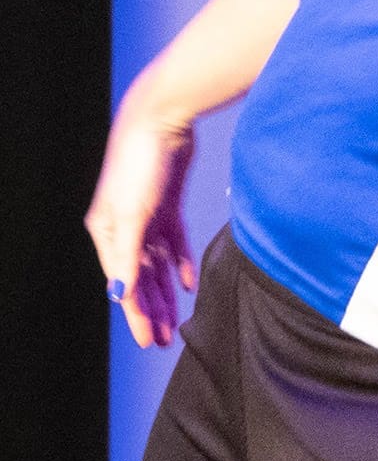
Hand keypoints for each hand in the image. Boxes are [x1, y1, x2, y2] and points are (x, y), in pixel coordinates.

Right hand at [84, 100, 196, 349]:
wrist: (163, 119)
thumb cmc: (140, 163)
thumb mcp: (133, 213)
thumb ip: (128, 255)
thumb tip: (121, 293)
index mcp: (107, 232)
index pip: (124, 283)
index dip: (136, 315)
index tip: (148, 342)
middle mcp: (124, 227)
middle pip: (139, 278)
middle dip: (150, 311)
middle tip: (162, 341)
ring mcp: (146, 216)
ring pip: (156, 265)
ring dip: (165, 293)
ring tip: (174, 320)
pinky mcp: (167, 205)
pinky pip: (173, 243)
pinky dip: (180, 264)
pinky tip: (188, 285)